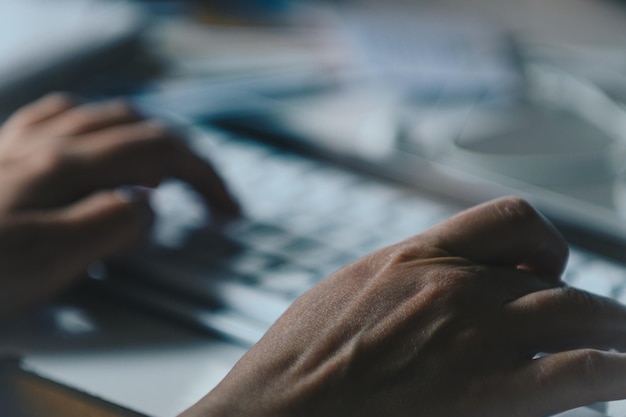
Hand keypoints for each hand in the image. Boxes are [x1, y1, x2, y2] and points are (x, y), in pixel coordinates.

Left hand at [0, 93, 237, 316]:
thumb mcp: (48, 258)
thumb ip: (108, 224)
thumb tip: (145, 205)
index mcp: (65, 166)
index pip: (159, 150)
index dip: (203, 176)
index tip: (229, 210)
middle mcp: (46, 142)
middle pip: (138, 128)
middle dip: (184, 159)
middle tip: (207, 198)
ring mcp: (20, 144)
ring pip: (103, 118)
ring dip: (147, 141)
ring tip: (162, 176)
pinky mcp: (1, 156)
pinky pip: (60, 117)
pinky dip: (97, 129)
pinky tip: (95, 145)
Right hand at [182, 197, 625, 416]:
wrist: (273, 414)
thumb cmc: (299, 361)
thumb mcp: (351, 290)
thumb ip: (407, 278)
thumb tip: (442, 282)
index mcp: (418, 254)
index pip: (512, 217)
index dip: (543, 244)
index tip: (543, 271)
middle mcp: (456, 286)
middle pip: (558, 278)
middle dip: (583, 304)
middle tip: (592, 328)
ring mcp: (479, 340)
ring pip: (588, 315)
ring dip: (613, 334)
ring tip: (620, 351)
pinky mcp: (492, 397)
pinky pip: (588, 373)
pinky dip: (613, 373)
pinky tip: (612, 384)